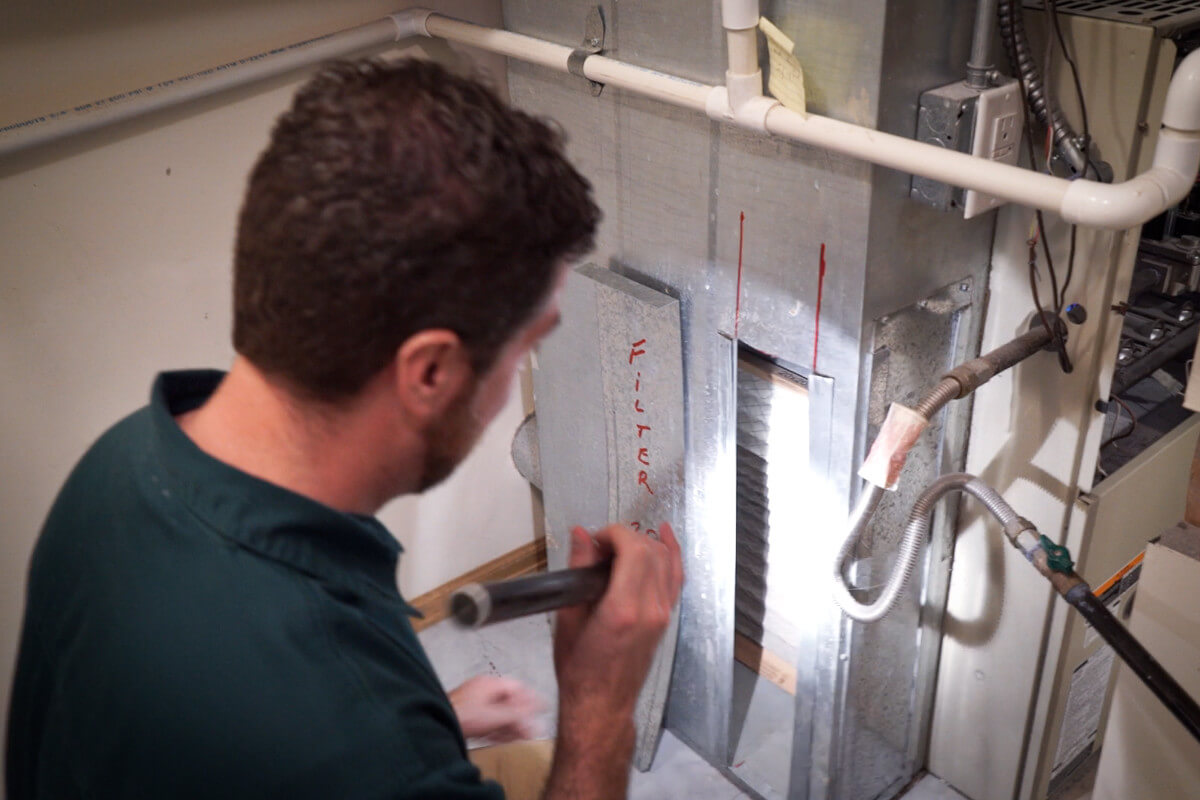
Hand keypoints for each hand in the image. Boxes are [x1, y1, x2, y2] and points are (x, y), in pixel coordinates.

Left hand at [448, 675, 543, 742]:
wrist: (436, 723)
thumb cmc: (463, 715)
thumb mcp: (496, 715)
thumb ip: (518, 715)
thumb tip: (538, 717)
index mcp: (490, 684)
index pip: (517, 687)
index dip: (531, 698)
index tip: (543, 707)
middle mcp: (482, 690)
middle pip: (508, 702)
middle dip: (521, 716)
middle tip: (533, 728)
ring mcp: (474, 703)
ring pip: (499, 713)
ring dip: (511, 724)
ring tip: (523, 735)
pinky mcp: (468, 716)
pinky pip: (489, 720)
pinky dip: (498, 728)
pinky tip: (505, 738)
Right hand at [542, 522, 682, 799]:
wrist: (601, 704)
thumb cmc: (579, 669)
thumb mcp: (568, 618)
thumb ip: (578, 570)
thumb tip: (581, 534)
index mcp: (623, 610)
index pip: (633, 550)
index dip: (614, 534)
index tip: (595, 539)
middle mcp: (650, 610)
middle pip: (651, 551)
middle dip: (625, 537)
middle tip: (600, 547)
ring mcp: (663, 614)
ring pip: (667, 560)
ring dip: (644, 543)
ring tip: (619, 546)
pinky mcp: (666, 619)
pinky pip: (676, 577)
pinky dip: (673, 553)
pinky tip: (664, 536)